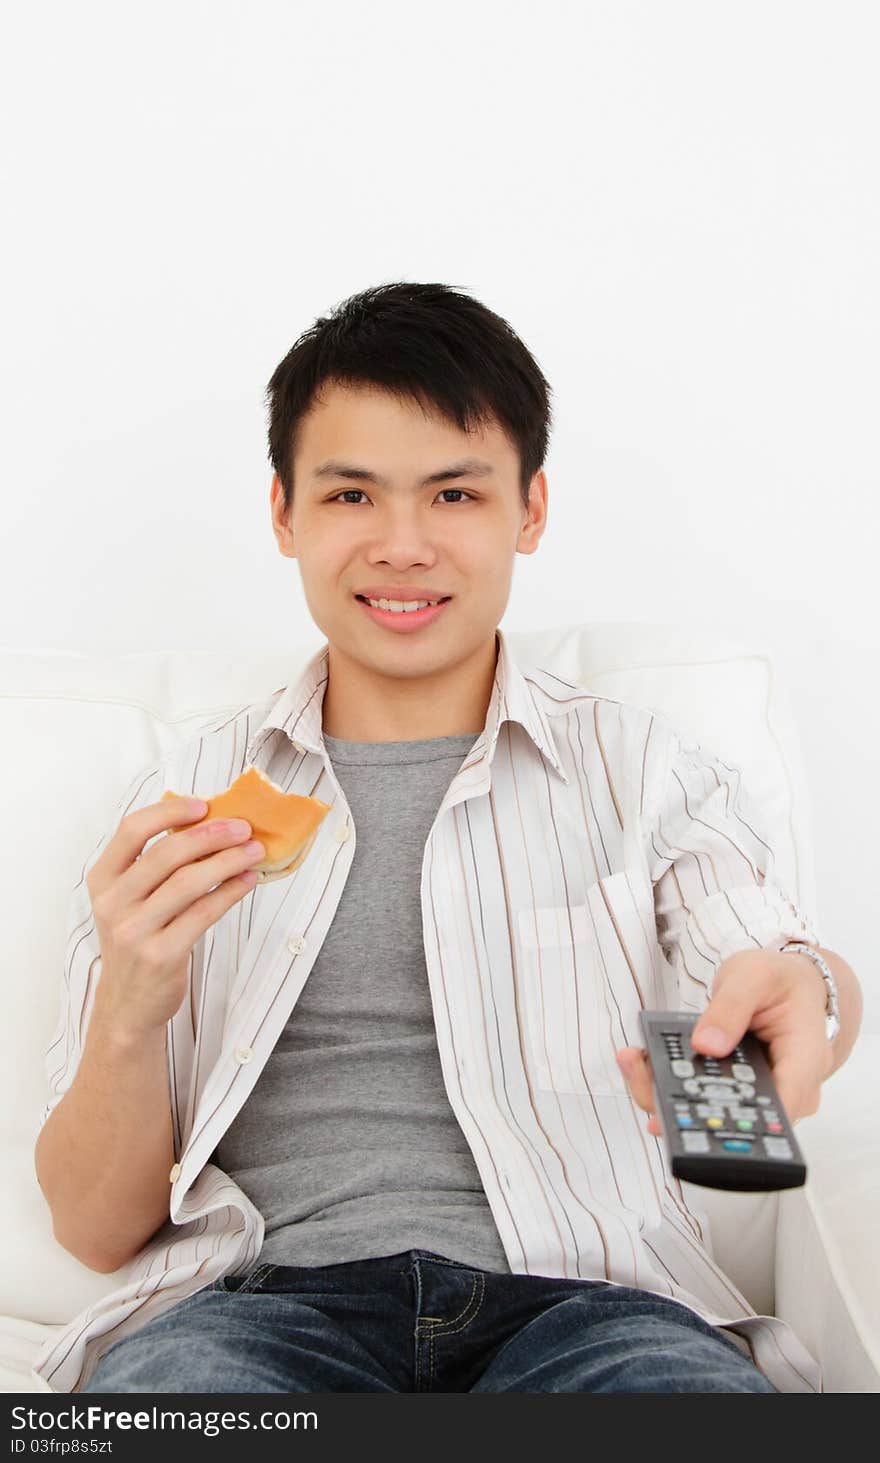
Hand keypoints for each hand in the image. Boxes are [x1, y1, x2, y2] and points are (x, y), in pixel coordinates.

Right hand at [86, 797, 264, 1040]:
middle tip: (243, 828)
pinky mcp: (161, 954)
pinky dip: (231, 891)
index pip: (131, 830)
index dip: (169, 812)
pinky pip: (204, 912)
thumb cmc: (138, 941)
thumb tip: (209, 825)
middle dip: (211, 835)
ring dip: (228, 860)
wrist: (127, 1005)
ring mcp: (135, 931)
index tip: (203, 805)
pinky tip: (248, 880)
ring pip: (189, 882)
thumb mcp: (129, 902)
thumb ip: (153, 867)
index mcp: (103, 880)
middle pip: (167, 854)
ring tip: (255, 851)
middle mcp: (113, 903)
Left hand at [615, 947, 834, 1135]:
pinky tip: (641, 1061)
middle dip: (689, 1107)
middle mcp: (788, 1089)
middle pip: (742, 1118)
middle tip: (646, 1080)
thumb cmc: (779, 980)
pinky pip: (706, 1098)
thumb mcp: (754, 976)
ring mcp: (762, 1095)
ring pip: (717, 1113)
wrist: (788, 983)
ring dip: (670, 1096)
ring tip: (633, 1062)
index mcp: (805, 1061)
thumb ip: (731, 1007)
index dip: (741, 1121)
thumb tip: (705, 1045)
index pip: (782, 1106)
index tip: (696, 1115)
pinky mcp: (738, 1091)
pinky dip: (672, 1084)